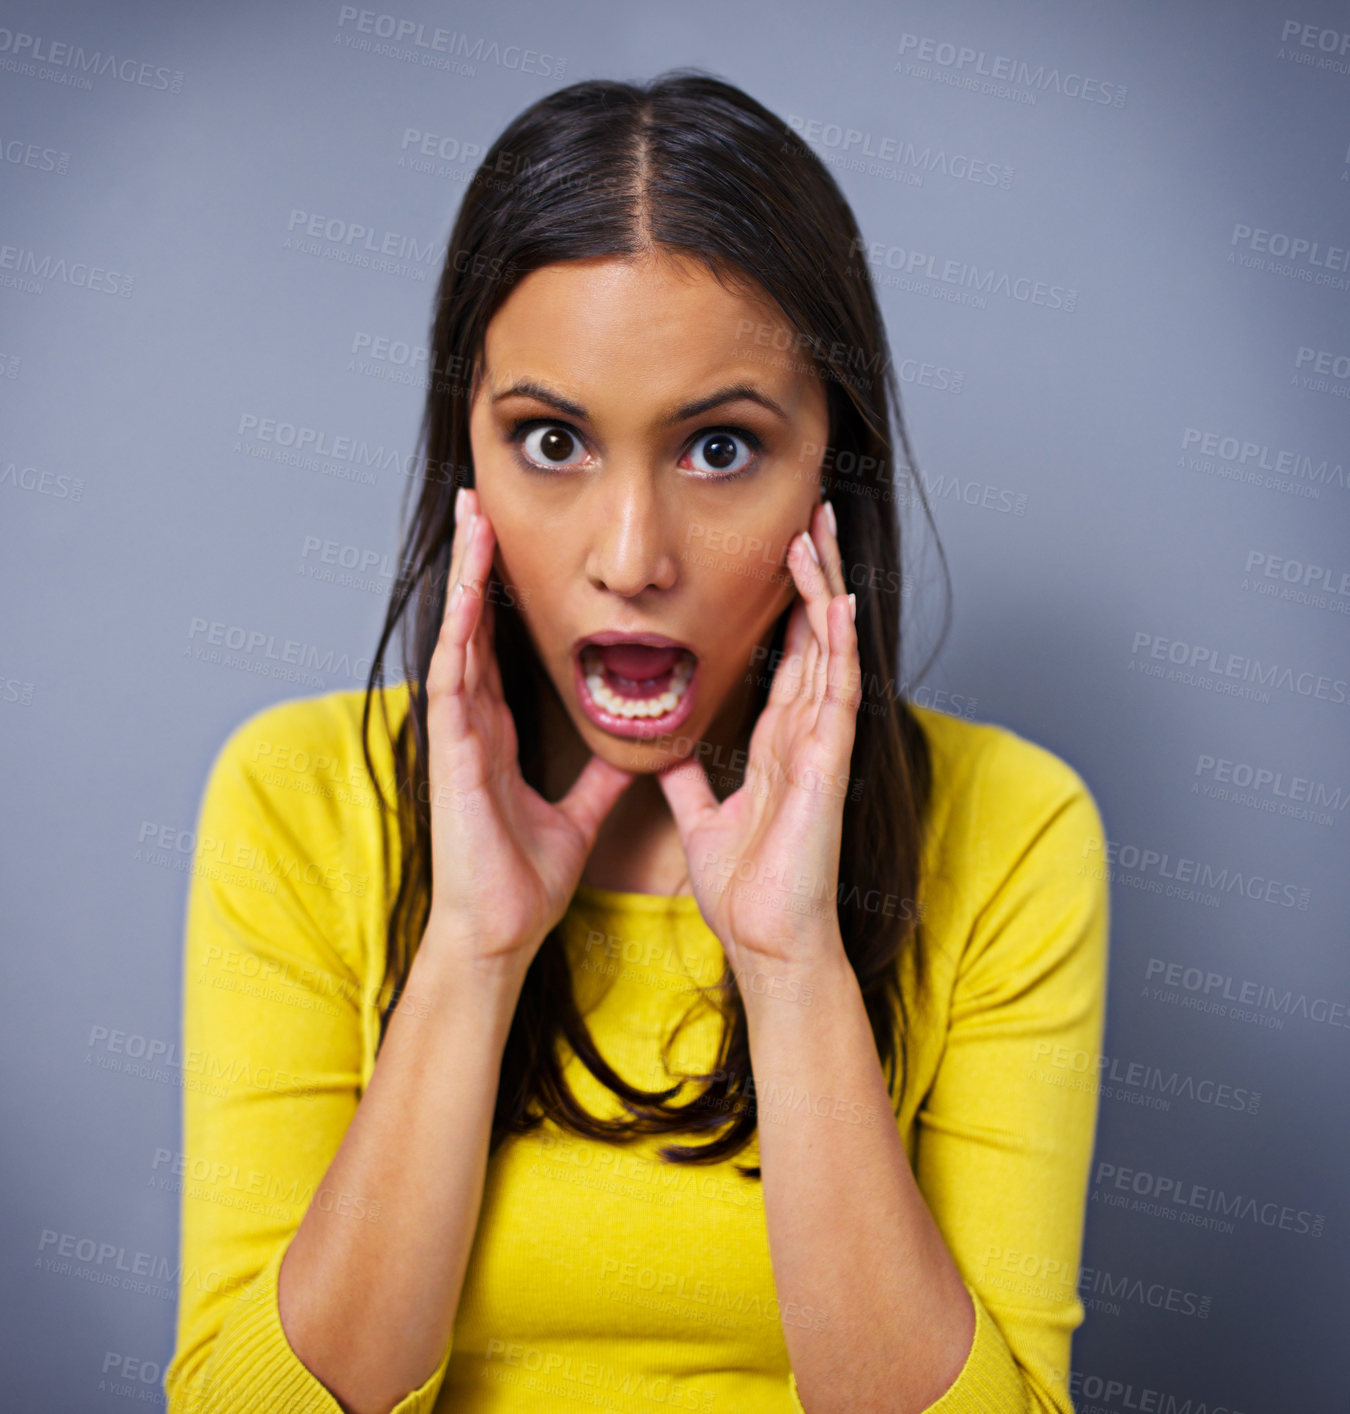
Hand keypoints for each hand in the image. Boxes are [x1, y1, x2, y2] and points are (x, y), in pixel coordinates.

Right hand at [422, 487, 635, 974]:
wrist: (500, 932)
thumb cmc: (524, 880)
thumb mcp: (578, 814)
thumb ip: (601, 777)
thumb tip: (636, 749)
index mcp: (498, 732)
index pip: (499, 644)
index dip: (503, 592)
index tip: (511, 541)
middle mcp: (474, 723)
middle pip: (473, 624)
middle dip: (477, 563)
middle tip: (480, 501)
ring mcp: (458, 734)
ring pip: (459, 636)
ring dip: (465, 576)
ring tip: (471, 517)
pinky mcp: (451, 753)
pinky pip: (454, 678)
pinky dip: (460, 630)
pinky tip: (466, 588)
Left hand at [657, 499, 858, 975]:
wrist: (767, 942)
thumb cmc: (746, 890)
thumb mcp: (703, 821)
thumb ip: (690, 783)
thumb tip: (664, 756)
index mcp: (778, 744)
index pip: (788, 657)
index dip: (788, 604)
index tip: (782, 553)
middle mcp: (806, 735)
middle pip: (815, 638)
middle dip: (813, 576)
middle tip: (809, 516)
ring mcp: (823, 748)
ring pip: (830, 651)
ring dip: (826, 590)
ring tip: (819, 533)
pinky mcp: (828, 767)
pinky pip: (838, 695)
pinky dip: (839, 647)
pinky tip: (838, 602)